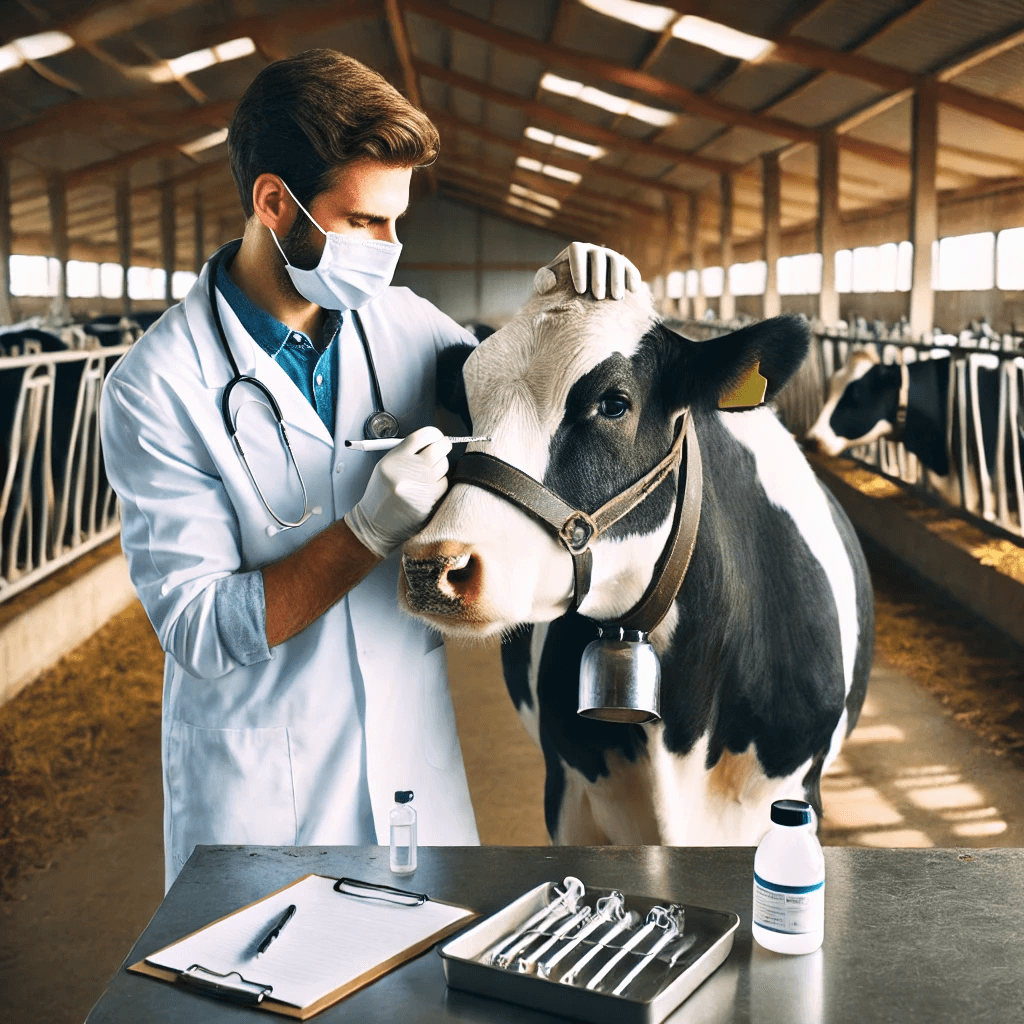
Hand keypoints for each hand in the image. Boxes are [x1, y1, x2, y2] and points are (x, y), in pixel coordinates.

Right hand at [343, 427, 451, 556]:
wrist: (376, 524)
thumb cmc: (381, 495)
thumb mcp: (386, 467)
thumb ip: (407, 453)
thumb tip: (432, 441)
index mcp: (394, 458)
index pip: (422, 436)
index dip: (434, 434)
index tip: (436, 437)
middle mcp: (408, 469)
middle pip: (439, 447)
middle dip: (444, 445)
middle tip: (443, 448)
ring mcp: (420, 484)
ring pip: (444, 465)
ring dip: (440, 467)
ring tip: (427, 475)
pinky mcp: (429, 499)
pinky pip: (444, 484)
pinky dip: (439, 484)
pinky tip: (427, 489)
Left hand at [537, 242, 641, 299]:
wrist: (579, 296)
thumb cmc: (560, 290)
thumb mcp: (548, 285)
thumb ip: (544, 281)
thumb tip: (549, 280)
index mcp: (576, 250)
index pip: (576, 252)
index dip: (579, 270)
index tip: (580, 290)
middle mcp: (594, 250)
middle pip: (599, 257)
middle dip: (599, 277)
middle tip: (597, 297)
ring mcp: (611, 256)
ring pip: (617, 261)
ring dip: (617, 279)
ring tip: (616, 298)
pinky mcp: (625, 266)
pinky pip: (631, 269)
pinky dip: (633, 278)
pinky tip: (633, 291)